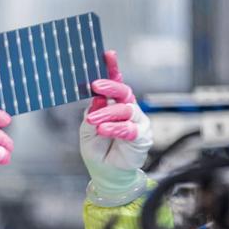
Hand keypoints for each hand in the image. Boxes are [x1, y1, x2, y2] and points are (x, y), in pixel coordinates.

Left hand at [80, 51, 152, 206]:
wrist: (105, 174)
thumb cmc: (97, 151)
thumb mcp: (87, 131)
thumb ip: (92, 114)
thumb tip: (97, 99)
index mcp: (114, 105)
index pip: (115, 83)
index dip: (112, 68)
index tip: (107, 54)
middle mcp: (127, 110)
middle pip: (124, 91)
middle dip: (110, 86)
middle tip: (96, 86)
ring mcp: (136, 122)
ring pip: (125, 110)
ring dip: (107, 114)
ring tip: (93, 122)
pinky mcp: (141, 136)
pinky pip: (130, 128)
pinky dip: (115, 128)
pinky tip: (104, 130)